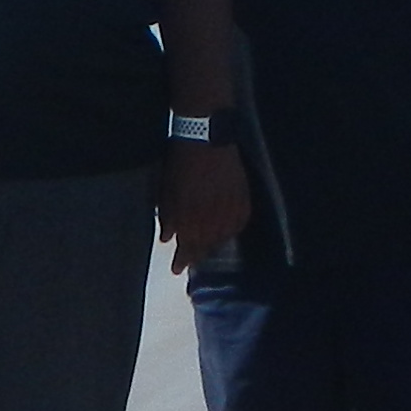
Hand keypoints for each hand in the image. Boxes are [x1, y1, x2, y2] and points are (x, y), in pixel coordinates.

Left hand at [157, 139, 249, 275]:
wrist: (205, 140)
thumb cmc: (179, 165)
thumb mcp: (166, 192)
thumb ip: (168, 218)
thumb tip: (167, 239)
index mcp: (189, 222)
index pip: (187, 250)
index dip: (182, 261)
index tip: (177, 270)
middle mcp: (211, 223)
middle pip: (206, 247)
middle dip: (197, 255)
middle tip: (192, 260)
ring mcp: (229, 213)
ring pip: (222, 238)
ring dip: (213, 243)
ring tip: (207, 245)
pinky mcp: (243, 202)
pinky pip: (238, 225)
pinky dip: (229, 230)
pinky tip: (224, 230)